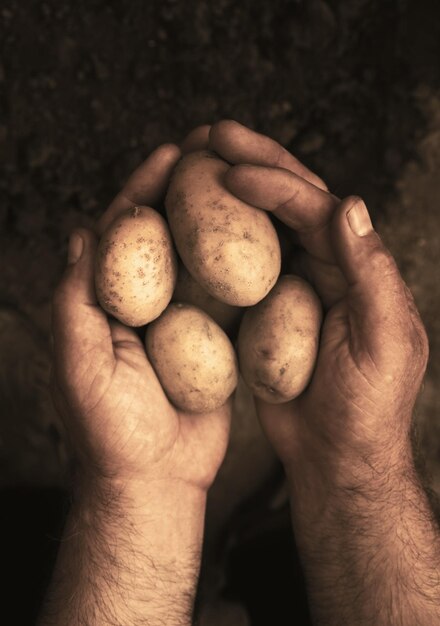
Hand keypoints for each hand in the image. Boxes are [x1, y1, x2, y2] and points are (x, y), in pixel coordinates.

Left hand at [51, 140, 230, 493]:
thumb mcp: (80, 363)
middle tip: (217, 150)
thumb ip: (76, 300)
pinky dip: (246, 263)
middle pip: (168, 231)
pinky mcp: (215, 337)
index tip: (173, 153)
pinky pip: (232, 292)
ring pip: (204, 255)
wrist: (154, 478)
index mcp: (107, 299)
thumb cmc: (109, 429)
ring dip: (223, 217)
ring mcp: (183, 317)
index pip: (124, 230)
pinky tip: (269, 235)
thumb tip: (82, 232)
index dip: (145, 187)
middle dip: (189, 188)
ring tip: (248, 179)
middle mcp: (145, 300)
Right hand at [207, 120, 428, 494]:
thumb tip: (349, 203)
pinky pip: (234, 268)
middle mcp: (326, 267)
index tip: (229, 168)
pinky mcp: (265, 311)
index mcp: (358, 268)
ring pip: (257, 229)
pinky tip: (184, 224)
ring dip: (226, 194)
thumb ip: (371, 274)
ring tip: (191, 162)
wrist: (338, 458)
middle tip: (209, 133)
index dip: (276, 182)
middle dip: (252, 163)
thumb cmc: (366, 409)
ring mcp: (292, 287)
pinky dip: (211, 243)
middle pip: (287, 203)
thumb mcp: (383, 342)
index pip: (316, 209)